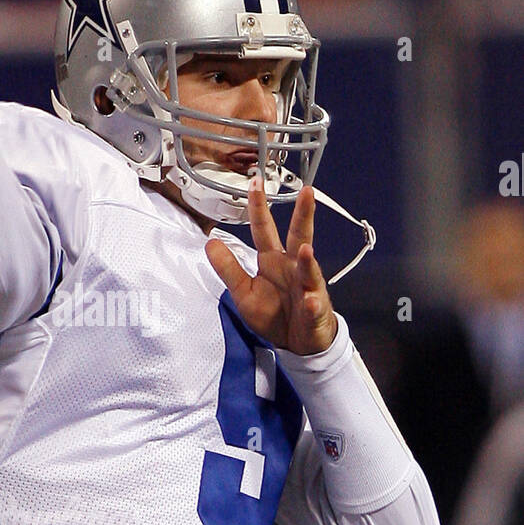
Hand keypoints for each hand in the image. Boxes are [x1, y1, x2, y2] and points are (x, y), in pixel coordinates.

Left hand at [205, 174, 337, 354]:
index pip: (264, 229)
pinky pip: (314, 304)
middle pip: (299, 236)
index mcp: (273, 261)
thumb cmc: (275, 313)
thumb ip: (229, 268)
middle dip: (303, 214)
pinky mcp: (315, 308)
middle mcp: (293, 267)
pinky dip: (312, 302)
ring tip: (304, 250)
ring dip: (307, 260)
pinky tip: (310, 299)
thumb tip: (210, 243)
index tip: (255, 182)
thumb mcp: (244, 292)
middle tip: (306, 192)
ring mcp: (307, 286)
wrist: (300, 342)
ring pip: (309, 269)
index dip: (259, 207)